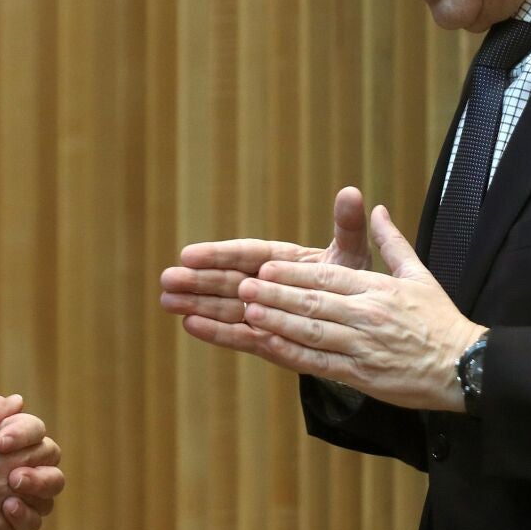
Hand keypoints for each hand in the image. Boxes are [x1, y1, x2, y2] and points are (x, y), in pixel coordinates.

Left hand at [0, 411, 65, 529]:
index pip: (35, 430)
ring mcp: (12, 490)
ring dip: (38, 490)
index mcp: (6, 431)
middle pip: (50, 461)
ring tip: (9, 496)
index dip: (25, 434)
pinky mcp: (1, 518)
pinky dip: (25, 518)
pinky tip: (5, 511)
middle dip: (39, 467)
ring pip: (47, 492)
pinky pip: (29, 522)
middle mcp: (15, 460)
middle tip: (13, 476)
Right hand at [159, 186, 371, 353]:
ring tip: (166, 301)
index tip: (190, 254)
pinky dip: (217, 332)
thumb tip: (352, 192)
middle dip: (198, 281)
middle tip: (167, 279)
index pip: (247, 255)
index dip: (219, 255)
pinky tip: (188, 325)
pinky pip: (240, 335)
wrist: (363, 328)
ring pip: (225, 306)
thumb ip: (347, 227)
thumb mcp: (352, 255)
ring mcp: (263, 311)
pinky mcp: (266, 337)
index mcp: (282, 260)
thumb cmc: (356, 286)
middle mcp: (267, 284)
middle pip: (228, 280)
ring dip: (197, 304)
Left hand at [237, 204, 484, 411]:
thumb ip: (393, 242)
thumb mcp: (419, 274)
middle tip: (243, 288)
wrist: (466, 367)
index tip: (265, 268)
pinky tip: (268, 347)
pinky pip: (320, 364)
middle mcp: (367, 315)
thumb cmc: (441, 320)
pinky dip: (292, 355)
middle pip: (313, 303)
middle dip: (275, 295)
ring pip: (311, 332)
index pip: (329, 278)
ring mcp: (363, 346)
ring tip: (247, 313)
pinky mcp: (362, 374)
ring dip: (277, 322)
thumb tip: (377, 208)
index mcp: (379, 288)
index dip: (293, 274)